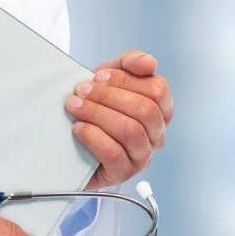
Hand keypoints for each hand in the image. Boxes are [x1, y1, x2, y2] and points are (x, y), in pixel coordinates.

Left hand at [65, 49, 173, 188]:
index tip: (98, 76)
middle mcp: (157, 135)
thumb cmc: (98, 109)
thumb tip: (149, 62)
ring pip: (130, 131)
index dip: (126, 80)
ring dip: (97, 114)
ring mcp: (142, 156)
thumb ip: (130, 63)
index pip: (157, 90)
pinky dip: (94, 137)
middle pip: (144, 110)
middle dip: (108, 96)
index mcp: (161, 110)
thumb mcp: (111, 80)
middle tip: (81, 90)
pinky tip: (78, 128)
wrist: (73, 143)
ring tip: (75, 107)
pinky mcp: (122, 173)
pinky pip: (114, 153)